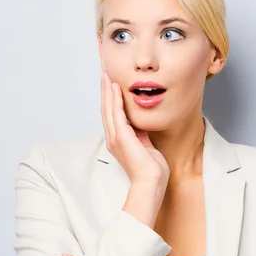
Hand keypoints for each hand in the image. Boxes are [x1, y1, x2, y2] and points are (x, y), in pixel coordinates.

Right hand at [101, 69, 169, 185]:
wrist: (151, 182)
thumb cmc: (151, 170)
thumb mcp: (146, 146)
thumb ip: (141, 135)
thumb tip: (140, 123)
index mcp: (118, 141)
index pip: (112, 115)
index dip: (110, 98)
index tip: (110, 83)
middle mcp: (113, 138)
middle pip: (106, 109)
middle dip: (105, 90)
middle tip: (104, 72)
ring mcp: (115, 138)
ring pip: (108, 108)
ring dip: (107, 90)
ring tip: (106, 74)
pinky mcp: (121, 137)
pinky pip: (116, 113)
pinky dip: (114, 99)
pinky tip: (114, 87)